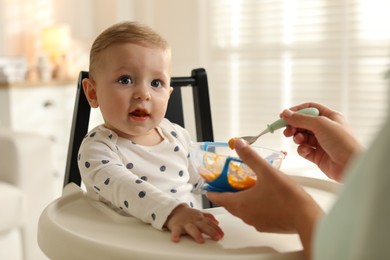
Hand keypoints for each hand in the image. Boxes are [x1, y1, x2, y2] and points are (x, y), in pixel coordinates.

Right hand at [165, 204, 223, 242]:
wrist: (174, 210)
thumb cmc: (188, 214)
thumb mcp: (200, 214)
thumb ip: (209, 218)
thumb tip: (217, 222)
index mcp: (200, 218)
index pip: (210, 223)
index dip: (217, 229)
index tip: (222, 235)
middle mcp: (194, 220)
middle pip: (204, 226)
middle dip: (211, 231)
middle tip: (216, 237)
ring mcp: (185, 223)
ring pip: (192, 228)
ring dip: (196, 234)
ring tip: (200, 240)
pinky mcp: (176, 226)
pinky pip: (176, 231)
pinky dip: (176, 235)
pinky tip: (176, 239)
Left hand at [207, 138, 321, 259]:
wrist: (306, 217)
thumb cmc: (287, 197)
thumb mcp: (266, 171)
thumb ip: (251, 157)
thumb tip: (239, 144)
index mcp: (241, 204)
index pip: (218, 198)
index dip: (212, 191)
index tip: (208, 187)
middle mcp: (246, 216)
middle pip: (229, 205)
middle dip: (226, 194)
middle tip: (227, 183)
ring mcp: (256, 223)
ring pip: (242, 211)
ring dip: (240, 200)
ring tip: (246, 187)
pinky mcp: (267, 226)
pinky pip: (255, 216)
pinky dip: (253, 207)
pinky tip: (263, 198)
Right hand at [281, 102, 361, 180]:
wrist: (351, 165)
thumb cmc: (343, 142)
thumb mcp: (321, 124)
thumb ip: (301, 119)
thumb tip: (285, 113)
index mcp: (330, 117)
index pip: (309, 109)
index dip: (296, 111)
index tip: (283, 115)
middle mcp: (326, 129)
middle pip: (303, 123)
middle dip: (294, 126)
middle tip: (287, 131)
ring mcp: (321, 142)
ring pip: (302, 137)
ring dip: (298, 138)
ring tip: (299, 140)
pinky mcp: (318, 155)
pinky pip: (304, 150)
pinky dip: (302, 149)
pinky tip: (307, 151)